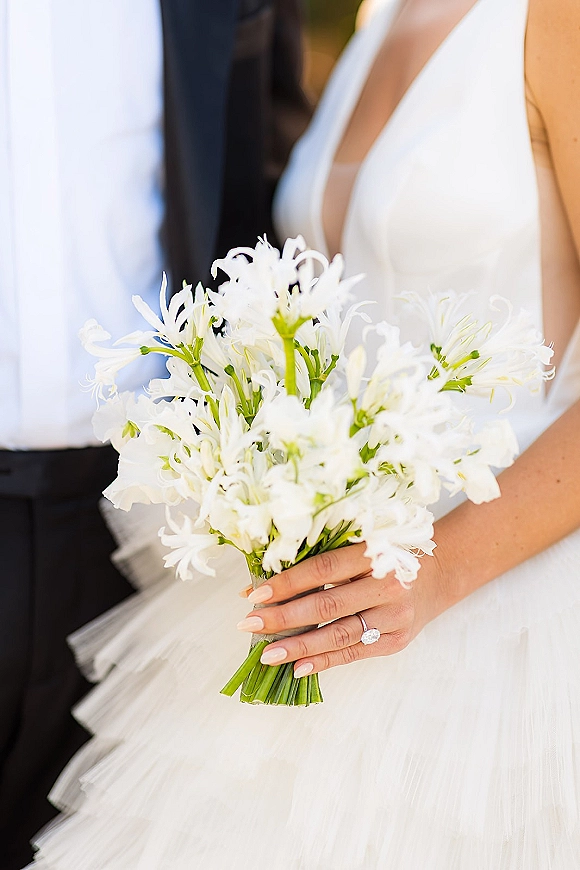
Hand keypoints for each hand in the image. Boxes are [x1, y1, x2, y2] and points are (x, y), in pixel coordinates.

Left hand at [237, 542, 446, 677]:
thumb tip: (261, 586)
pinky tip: (297, 668)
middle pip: (327, 605)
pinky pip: (353, 653)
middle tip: (249, 625)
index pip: (323, 570)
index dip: (287, 583)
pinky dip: (324, 662)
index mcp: (375, 553)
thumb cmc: (387, 554)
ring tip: (267, 654)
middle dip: (283, 617)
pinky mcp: (396, 641)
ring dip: (298, 646)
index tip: (255, 595)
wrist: (439, 573)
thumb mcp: (359, 547)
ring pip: (338, 635)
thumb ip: (316, 563)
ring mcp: (394, 616)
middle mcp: (387, 585)